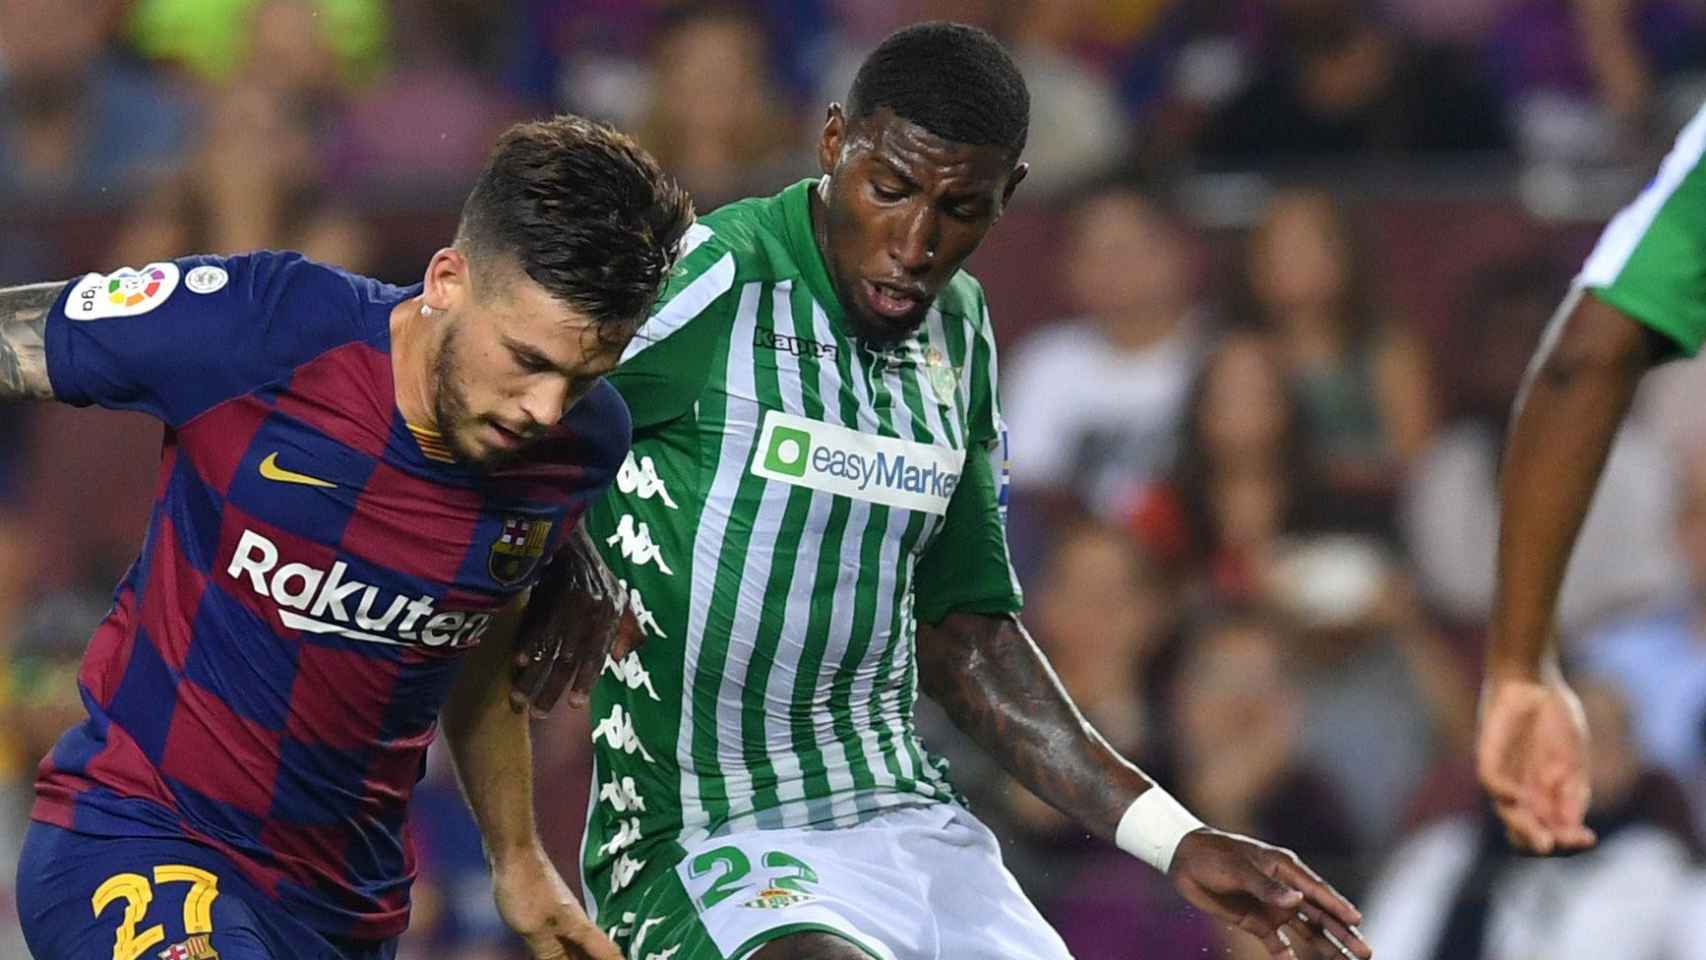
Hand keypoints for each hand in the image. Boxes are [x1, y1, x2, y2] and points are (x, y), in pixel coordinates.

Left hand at [493, 850, 622, 959]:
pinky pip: (563, 939)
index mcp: (580, 927)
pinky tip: (559, 953)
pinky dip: (565, 951)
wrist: (514, 852)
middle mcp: (576, 923)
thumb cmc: (527, 887)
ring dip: (581, 957)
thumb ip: (552, 955)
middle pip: (593, 951)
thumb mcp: (537, 929)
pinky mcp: (547, 911)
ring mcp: (562, 916)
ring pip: (578, 946)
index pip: (609, 953)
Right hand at [510, 523, 639, 717]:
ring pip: (547, 647)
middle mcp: (588, 610)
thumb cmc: (596, 572)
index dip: (586, 679)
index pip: (596, 654)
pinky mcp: (541, 594)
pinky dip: (524, 644)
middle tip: (539, 714)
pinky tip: (516, 663)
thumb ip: (628, 629)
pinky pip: (532, 624)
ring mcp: (563, 602)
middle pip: (568, 658)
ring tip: (519, 701)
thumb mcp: (621, 597)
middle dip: (552, 689)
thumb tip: (622, 658)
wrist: (570, 537)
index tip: (575, 704)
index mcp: (608, 614)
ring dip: (532, 677)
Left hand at [1168, 830, 1369, 959]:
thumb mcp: (1238, 868)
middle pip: (1321, 915)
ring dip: (1327, 946)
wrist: (1183, 861)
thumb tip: (1297, 900)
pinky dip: (1288, 955)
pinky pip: (1278, 944)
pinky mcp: (1257, 922)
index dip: (1339, 907)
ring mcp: (1274, 907)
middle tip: (1366, 952)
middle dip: (1343, 933)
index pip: (1318, 891)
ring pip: (1307, 931)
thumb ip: (1267, 886)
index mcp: (1286, 869)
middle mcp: (1286, 890)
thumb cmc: (1214, 855)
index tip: (1358, 921)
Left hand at [1476, 671, 1596, 853]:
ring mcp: (1504, 776)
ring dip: (1524, 828)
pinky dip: (1503, 793)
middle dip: (1543, 843)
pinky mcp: (1487, 756)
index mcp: (1546, 796)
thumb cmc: (1555, 717)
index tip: (1588, 838)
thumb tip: (1574, 827)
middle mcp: (1523, 792)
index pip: (1551, 832)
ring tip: (1544, 840)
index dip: (1568, 841)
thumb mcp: (1572, 760)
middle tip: (1559, 844)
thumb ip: (1573, 793)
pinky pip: (1489, 782)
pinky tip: (1519, 798)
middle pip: (1525, 832)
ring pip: (1507, 813)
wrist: (1535, 681)